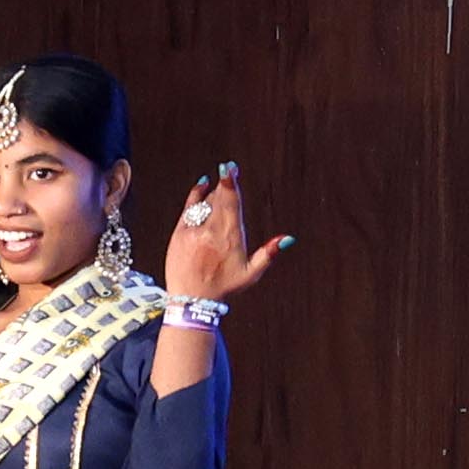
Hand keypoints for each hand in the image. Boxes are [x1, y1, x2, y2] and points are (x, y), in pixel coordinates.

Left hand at [162, 164, 295, 307]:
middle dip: (224, 182)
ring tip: (220, 187)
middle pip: (218, 199)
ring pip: (204, 203)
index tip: (230, 168)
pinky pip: (188, 208)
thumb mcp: (251, 273)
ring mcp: (193, 231)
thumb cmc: (224, 287)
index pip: (231, 203)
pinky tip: (202, 185)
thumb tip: (288, 238)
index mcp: (231, 238)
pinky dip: (195, 196)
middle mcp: (211, 231)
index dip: (230, 184)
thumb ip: (269, 253)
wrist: (192, 299)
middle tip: (228, 169)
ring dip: (213, 193)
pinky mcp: (179, 234)